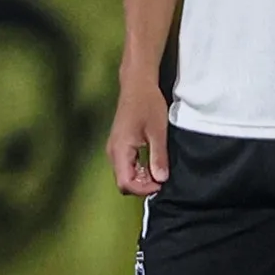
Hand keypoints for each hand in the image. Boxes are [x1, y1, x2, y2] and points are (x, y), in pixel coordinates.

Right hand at [109, 73, 170, 197]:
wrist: (137, 85)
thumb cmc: (147, 104)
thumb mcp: (158, 132)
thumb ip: (158, 157)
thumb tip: (161, 179)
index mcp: (121, 149)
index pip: (126, 183)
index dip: (143, 189)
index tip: (160, 184)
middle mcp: (113, 152)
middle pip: (123, 182)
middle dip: (142, 186)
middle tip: (161, 178)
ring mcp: (114, 148)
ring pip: (124, 174)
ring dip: (141, 178)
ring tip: (158, 170)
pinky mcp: (119, 145)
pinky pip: (125, 165)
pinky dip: (138, 169)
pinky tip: (151, 163)